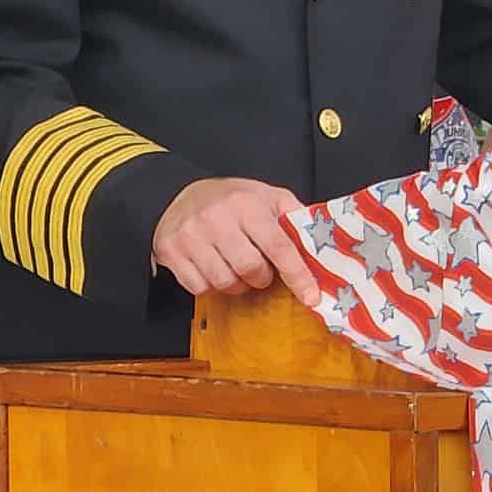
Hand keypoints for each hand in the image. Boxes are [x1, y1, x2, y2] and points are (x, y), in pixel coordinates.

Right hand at [153, 177, 315, 299]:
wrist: (180, 194)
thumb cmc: (231, 199)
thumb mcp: (267, 196)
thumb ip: (294, 215)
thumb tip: (320, 239)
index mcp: (247, 204)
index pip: (279, 246)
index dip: (297, 275)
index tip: (311, 297)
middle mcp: (217, 218)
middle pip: (250, 269)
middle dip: (261, 278)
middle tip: (260, 270)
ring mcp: (191, 236)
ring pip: (224, 282)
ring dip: (237, 284)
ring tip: (236, 267)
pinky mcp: (171, 251)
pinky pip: (199, 288)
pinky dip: (211, 286)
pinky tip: (213, 269)